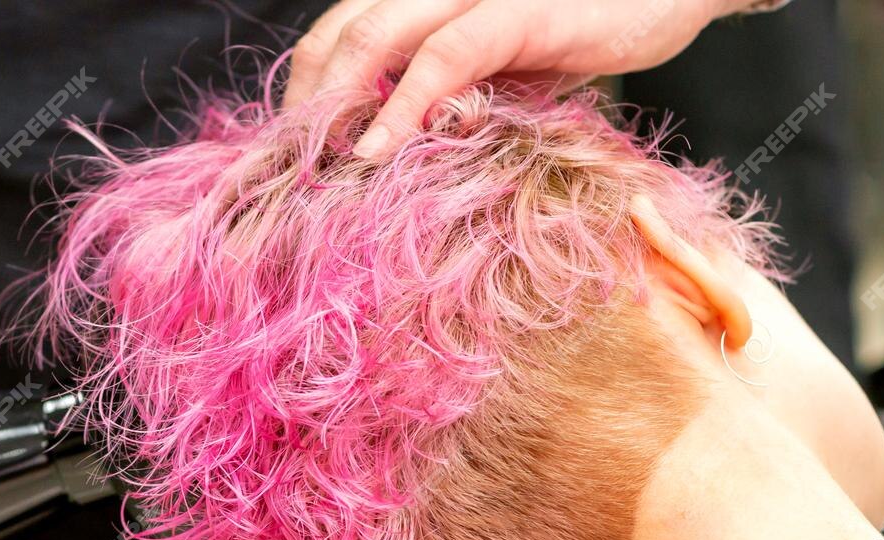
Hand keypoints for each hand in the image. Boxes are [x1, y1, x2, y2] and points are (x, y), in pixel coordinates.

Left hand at [283, 0, 751, 158]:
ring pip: (371, 37)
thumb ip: (456, 97)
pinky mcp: (517, 12)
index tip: (291, 163)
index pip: (337, 36)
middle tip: (292, 180)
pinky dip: (403, 106)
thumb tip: (403, 158)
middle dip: (303, 110)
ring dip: (336, 111)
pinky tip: (380, 151)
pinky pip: (443, 56)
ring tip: (322, 173)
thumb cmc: (593, 28)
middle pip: (335, 35)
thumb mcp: (507, 70)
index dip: (304, 96)